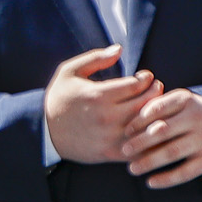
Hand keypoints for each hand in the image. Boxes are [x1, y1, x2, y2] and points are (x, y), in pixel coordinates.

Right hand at [43, 45, 162, 164]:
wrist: (45, 131)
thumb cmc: (59, 99)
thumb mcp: (69, 72)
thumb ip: (95, 58)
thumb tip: (119, 48)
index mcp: (98, 95)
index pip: (136, 85)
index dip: (146, 78)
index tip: (146, 76)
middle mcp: (107, 117)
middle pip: (146, 103)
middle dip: (155, 93)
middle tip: (156, 88)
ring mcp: (110, 136)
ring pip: (147, 125)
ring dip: (156, 114)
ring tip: (155, 106)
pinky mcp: (112, 153)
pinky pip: (140, 146)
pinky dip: (148, 137)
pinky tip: (149, 128)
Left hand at [123, 89, 201, 187]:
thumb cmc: (190, 115)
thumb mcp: (179, 102)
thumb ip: (157, 105)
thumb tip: (128, 121)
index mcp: (187, 101)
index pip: (158, 109)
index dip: (139, 120)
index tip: (126, 131)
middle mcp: (198, 119)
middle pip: (163, 131)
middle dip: (140, 142)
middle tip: (124, 150)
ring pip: (171, 152)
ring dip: (149, 162)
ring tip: (131, 169)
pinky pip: (185, 172)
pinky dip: (166, 179)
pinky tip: (150, 182)